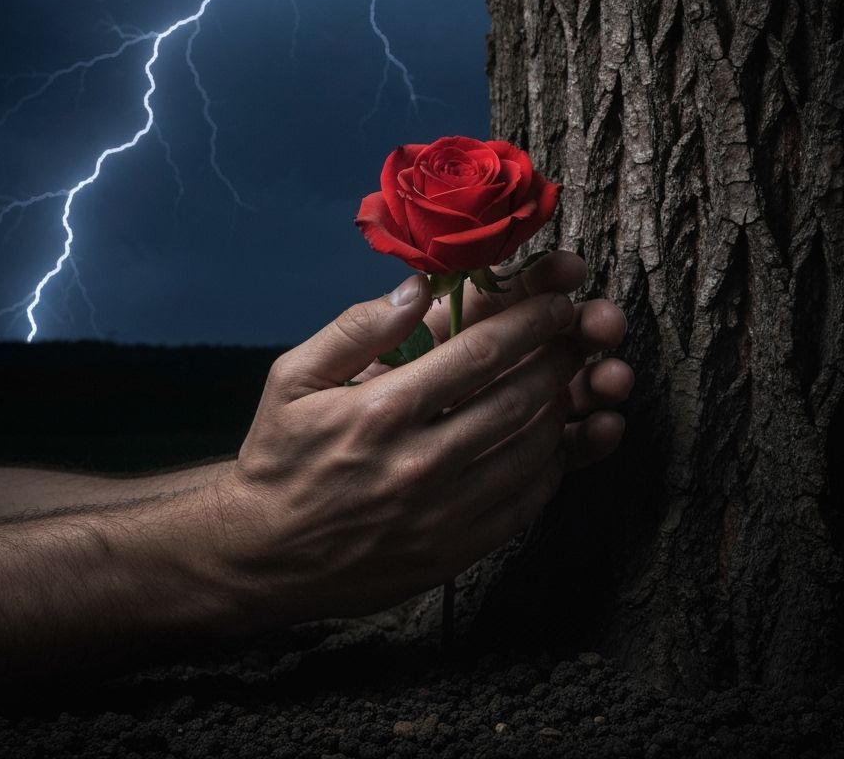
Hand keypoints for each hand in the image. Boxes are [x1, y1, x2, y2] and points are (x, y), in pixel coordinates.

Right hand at [210, 264, 631, 628]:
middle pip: (518, 399)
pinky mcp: (454, 553)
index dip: (530, 321)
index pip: (479, 353)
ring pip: (530, 451)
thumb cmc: (280, 456)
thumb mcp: (294, 377)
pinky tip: (552, 442)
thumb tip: (418, 288)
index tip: (558, 302)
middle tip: (579, 336)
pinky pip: (524, 505)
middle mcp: (419, 462)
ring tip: (571, 382)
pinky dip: (549, 468)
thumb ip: (357, 329)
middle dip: (560, 359)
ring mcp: (442, 514)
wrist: (263, 555)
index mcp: (382, 410)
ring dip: (562, 410)